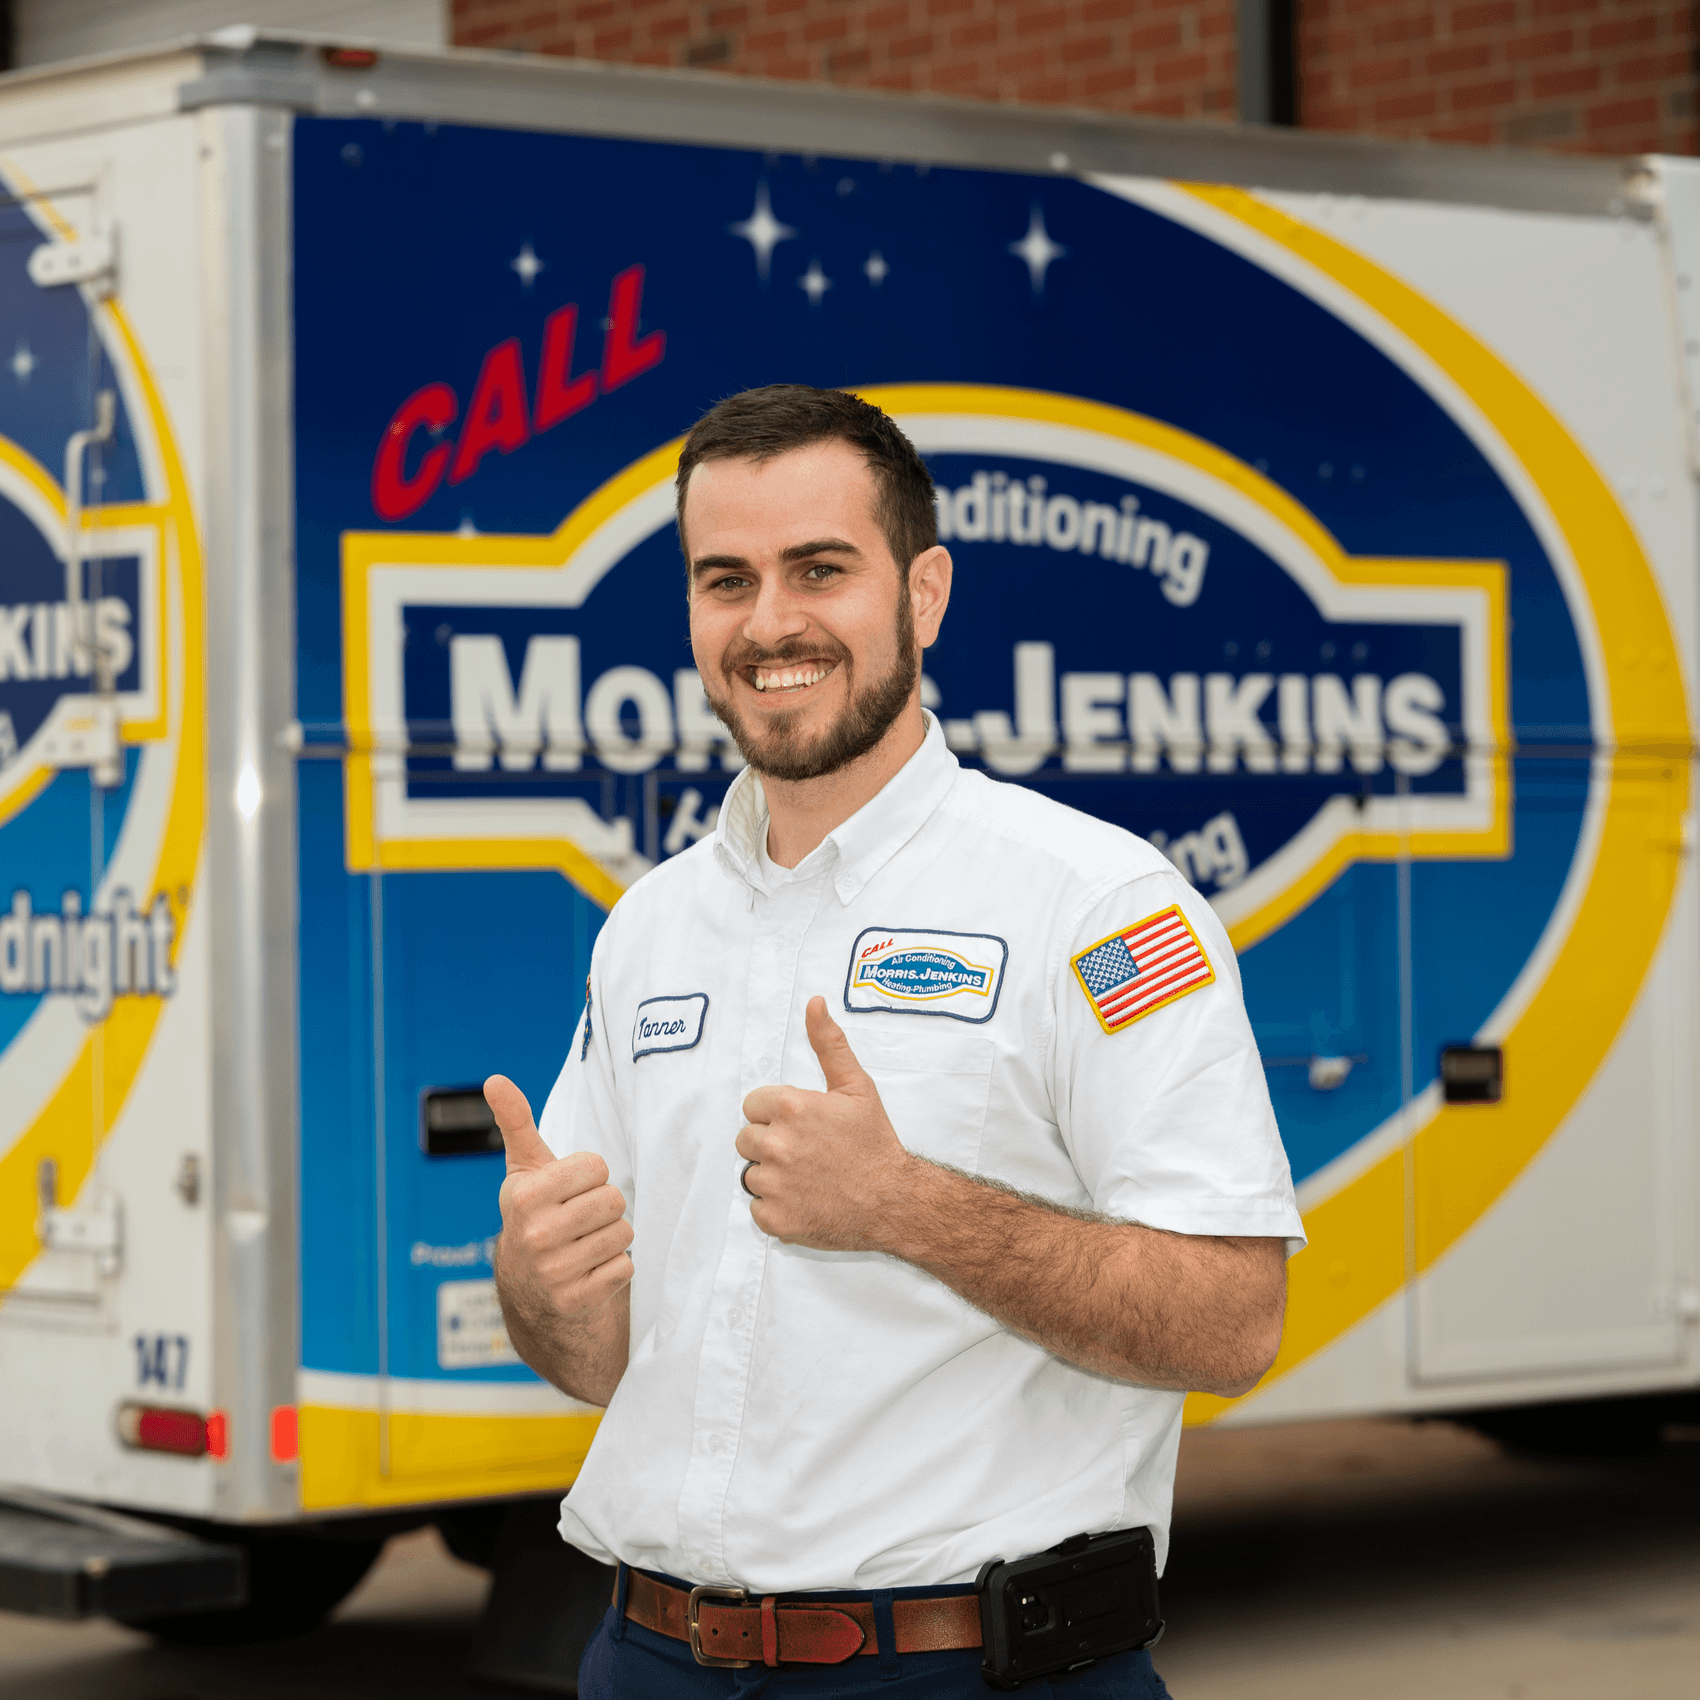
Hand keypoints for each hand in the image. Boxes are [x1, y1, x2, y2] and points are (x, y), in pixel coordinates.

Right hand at [487, 1074, 633, 1323]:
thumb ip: (515, 1121)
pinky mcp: (576, 1301)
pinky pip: (625, 1268)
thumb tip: (494, 1080)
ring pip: (623, 1233)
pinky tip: (589, 1269)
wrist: (529, 1287)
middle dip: (604, 1206)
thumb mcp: (525, 1167)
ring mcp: (554, 1272)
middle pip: (613, 1199)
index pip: (596, 1166)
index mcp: (525, 1197)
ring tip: (585, 1242)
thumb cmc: (536, 1212)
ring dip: (612, 1236)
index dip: (590, 1175)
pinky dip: (615, 1268)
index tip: (570, 1189)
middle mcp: (536, 1236)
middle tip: (580, 1218)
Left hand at [735, 997, 915, 1249]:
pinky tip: (806, 1201)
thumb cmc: (875, 1143)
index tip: (802, 1125)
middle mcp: (777, 1144)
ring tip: (808, 1177)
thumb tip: (814, 1003)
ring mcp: (774, 1184)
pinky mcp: (775, 1219)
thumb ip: (829, 1043)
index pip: (752, 1105)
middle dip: (771, 1143)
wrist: (894, 1201)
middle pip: (746, 1139)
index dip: (776, 1114)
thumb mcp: (856, 1086)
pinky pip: (758, 1208)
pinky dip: (777, 1208)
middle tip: (807, 1152)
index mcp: (791, 1107)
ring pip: (751, 1174)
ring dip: (773, 1177)